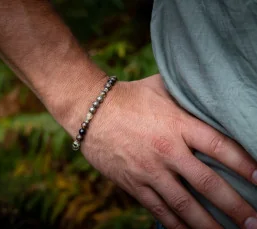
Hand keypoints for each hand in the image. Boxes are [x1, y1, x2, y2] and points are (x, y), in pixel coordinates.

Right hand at [80, 74, 256, 228]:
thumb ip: (186, 93)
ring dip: (209, 224)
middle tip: (256, 222)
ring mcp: (149, 171)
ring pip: (185, 205)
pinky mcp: (133, 184)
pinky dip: (176, 225)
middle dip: (235, 206)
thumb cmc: (128, 96)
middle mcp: (167, 151)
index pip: (220, 147)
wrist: (91, 110)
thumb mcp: (160, 86)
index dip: (245, 165)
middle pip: (208, 184)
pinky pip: (158, 209)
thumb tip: (207, 93)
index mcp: (177, 125)